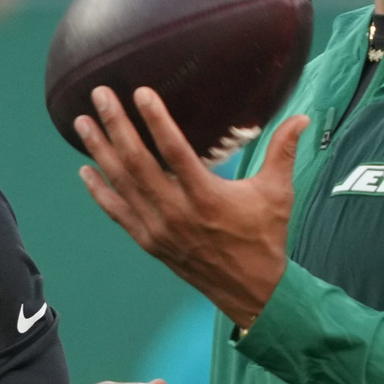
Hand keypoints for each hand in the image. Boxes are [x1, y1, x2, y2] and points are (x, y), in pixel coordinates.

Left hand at [75, 86, 310, 327]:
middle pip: (137, 163)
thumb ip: (283, 151)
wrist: (252, 291)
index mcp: (207, 197)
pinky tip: (85, 170)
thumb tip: (302, 117)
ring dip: (99, 151)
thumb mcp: (278, 193)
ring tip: (81, 123)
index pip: (174, 151)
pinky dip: (99, 191)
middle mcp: (176, 212)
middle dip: (116, 126)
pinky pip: (117, 213)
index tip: (140, 92)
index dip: (156, 120)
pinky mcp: (149, 242)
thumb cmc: (265, 237)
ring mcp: (159, 229)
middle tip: (99, 94)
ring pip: (121, 184)